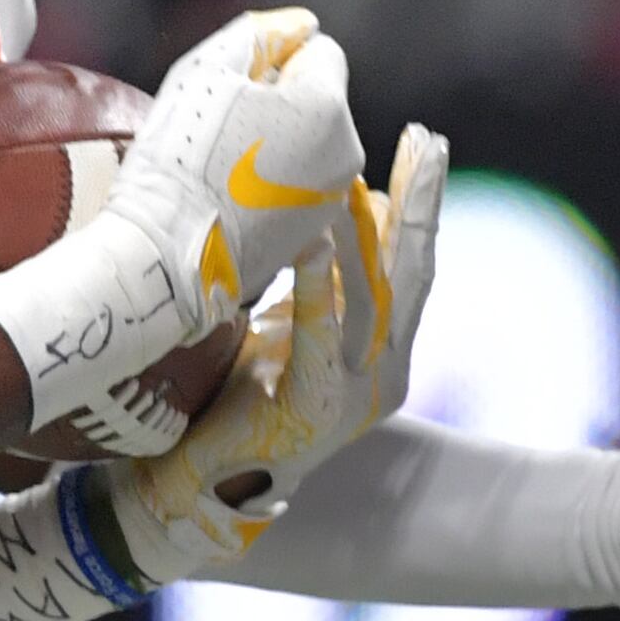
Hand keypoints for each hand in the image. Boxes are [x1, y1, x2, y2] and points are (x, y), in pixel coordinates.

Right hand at [100, 9, 369, 343]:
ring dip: (276, 140)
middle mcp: (346, 150)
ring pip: (309, 142)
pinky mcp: (313, 229)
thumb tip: (301, 25)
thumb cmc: (182, 155)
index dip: (276, 57)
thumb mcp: (208, 69)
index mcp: (327, 104)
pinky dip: (272, 179)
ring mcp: (331, 195)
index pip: (320, 51)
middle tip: (223, 125)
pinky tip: (230, 192)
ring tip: (222, 163)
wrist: (167, 250)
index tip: (235, 85)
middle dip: (280, 101)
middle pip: (318, 99)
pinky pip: (299, 182)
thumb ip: (261, 33)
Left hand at [109, 122, 447, 573]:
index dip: (419, 204)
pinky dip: (318, 288)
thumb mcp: (284, 328)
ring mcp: (355, 393)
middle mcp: (382, 370)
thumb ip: (309, 284)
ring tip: (360, 170)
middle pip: (410, 271)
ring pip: (371, 295)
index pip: (409, 263)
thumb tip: (316, 212)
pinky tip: (317, 244)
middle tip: (423, 138)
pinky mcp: (315, 409)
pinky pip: (319, 336)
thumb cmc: (233, 397)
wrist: (196, 482)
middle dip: (420, 200)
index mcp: (378, 349)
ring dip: (366, 229)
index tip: (422, 143)